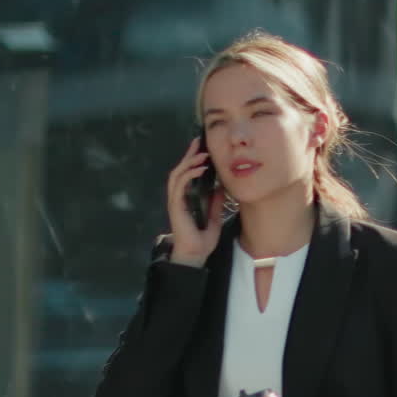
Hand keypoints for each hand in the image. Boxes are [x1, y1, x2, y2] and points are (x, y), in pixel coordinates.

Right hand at [166, 137, 224, 265]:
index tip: (201, 147)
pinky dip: (189, 175)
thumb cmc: (203, 239)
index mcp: (186, 198)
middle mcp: (178, 197)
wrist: (196, 255)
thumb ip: (215, 202)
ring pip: (178, 174)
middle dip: (189, 154)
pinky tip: (199, 169)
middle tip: (199, 142)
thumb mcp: (214, 216)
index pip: (186, 173)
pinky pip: (180, 185)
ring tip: (201, 155)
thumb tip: (221, 187)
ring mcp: (175, 201)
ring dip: (189, 162)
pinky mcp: (175, 206)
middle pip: (180, 169)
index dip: (192, 159)